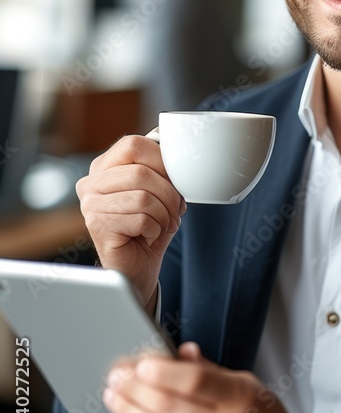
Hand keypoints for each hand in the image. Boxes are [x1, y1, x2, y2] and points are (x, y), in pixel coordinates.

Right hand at [76, 136, 185, 308]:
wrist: (137, 267)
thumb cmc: (148, 227)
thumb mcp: (158, 192)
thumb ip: (161, 171)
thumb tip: (177, 158)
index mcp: (105, 167)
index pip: (133, 144)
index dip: (161, 160)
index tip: (173, 179)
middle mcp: (91, 183)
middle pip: (141, 172)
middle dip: (168, 193)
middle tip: (174, 209)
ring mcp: (90, 205)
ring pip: (143, 197)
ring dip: (163, 214)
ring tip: (161, 223)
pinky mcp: (97, 226)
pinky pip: (141, 219)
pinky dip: (154, 229)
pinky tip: (147, 235)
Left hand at [103, 342, 312, 412]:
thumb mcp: (250, 387)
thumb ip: (212, 371)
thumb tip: (182, 353)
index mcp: (242, 400)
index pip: (195, 381)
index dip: (163, 371)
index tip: (140, 362)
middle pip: (169, 406)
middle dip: (135, 388)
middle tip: (117, 375)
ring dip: (129, 411)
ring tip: (114, 395)